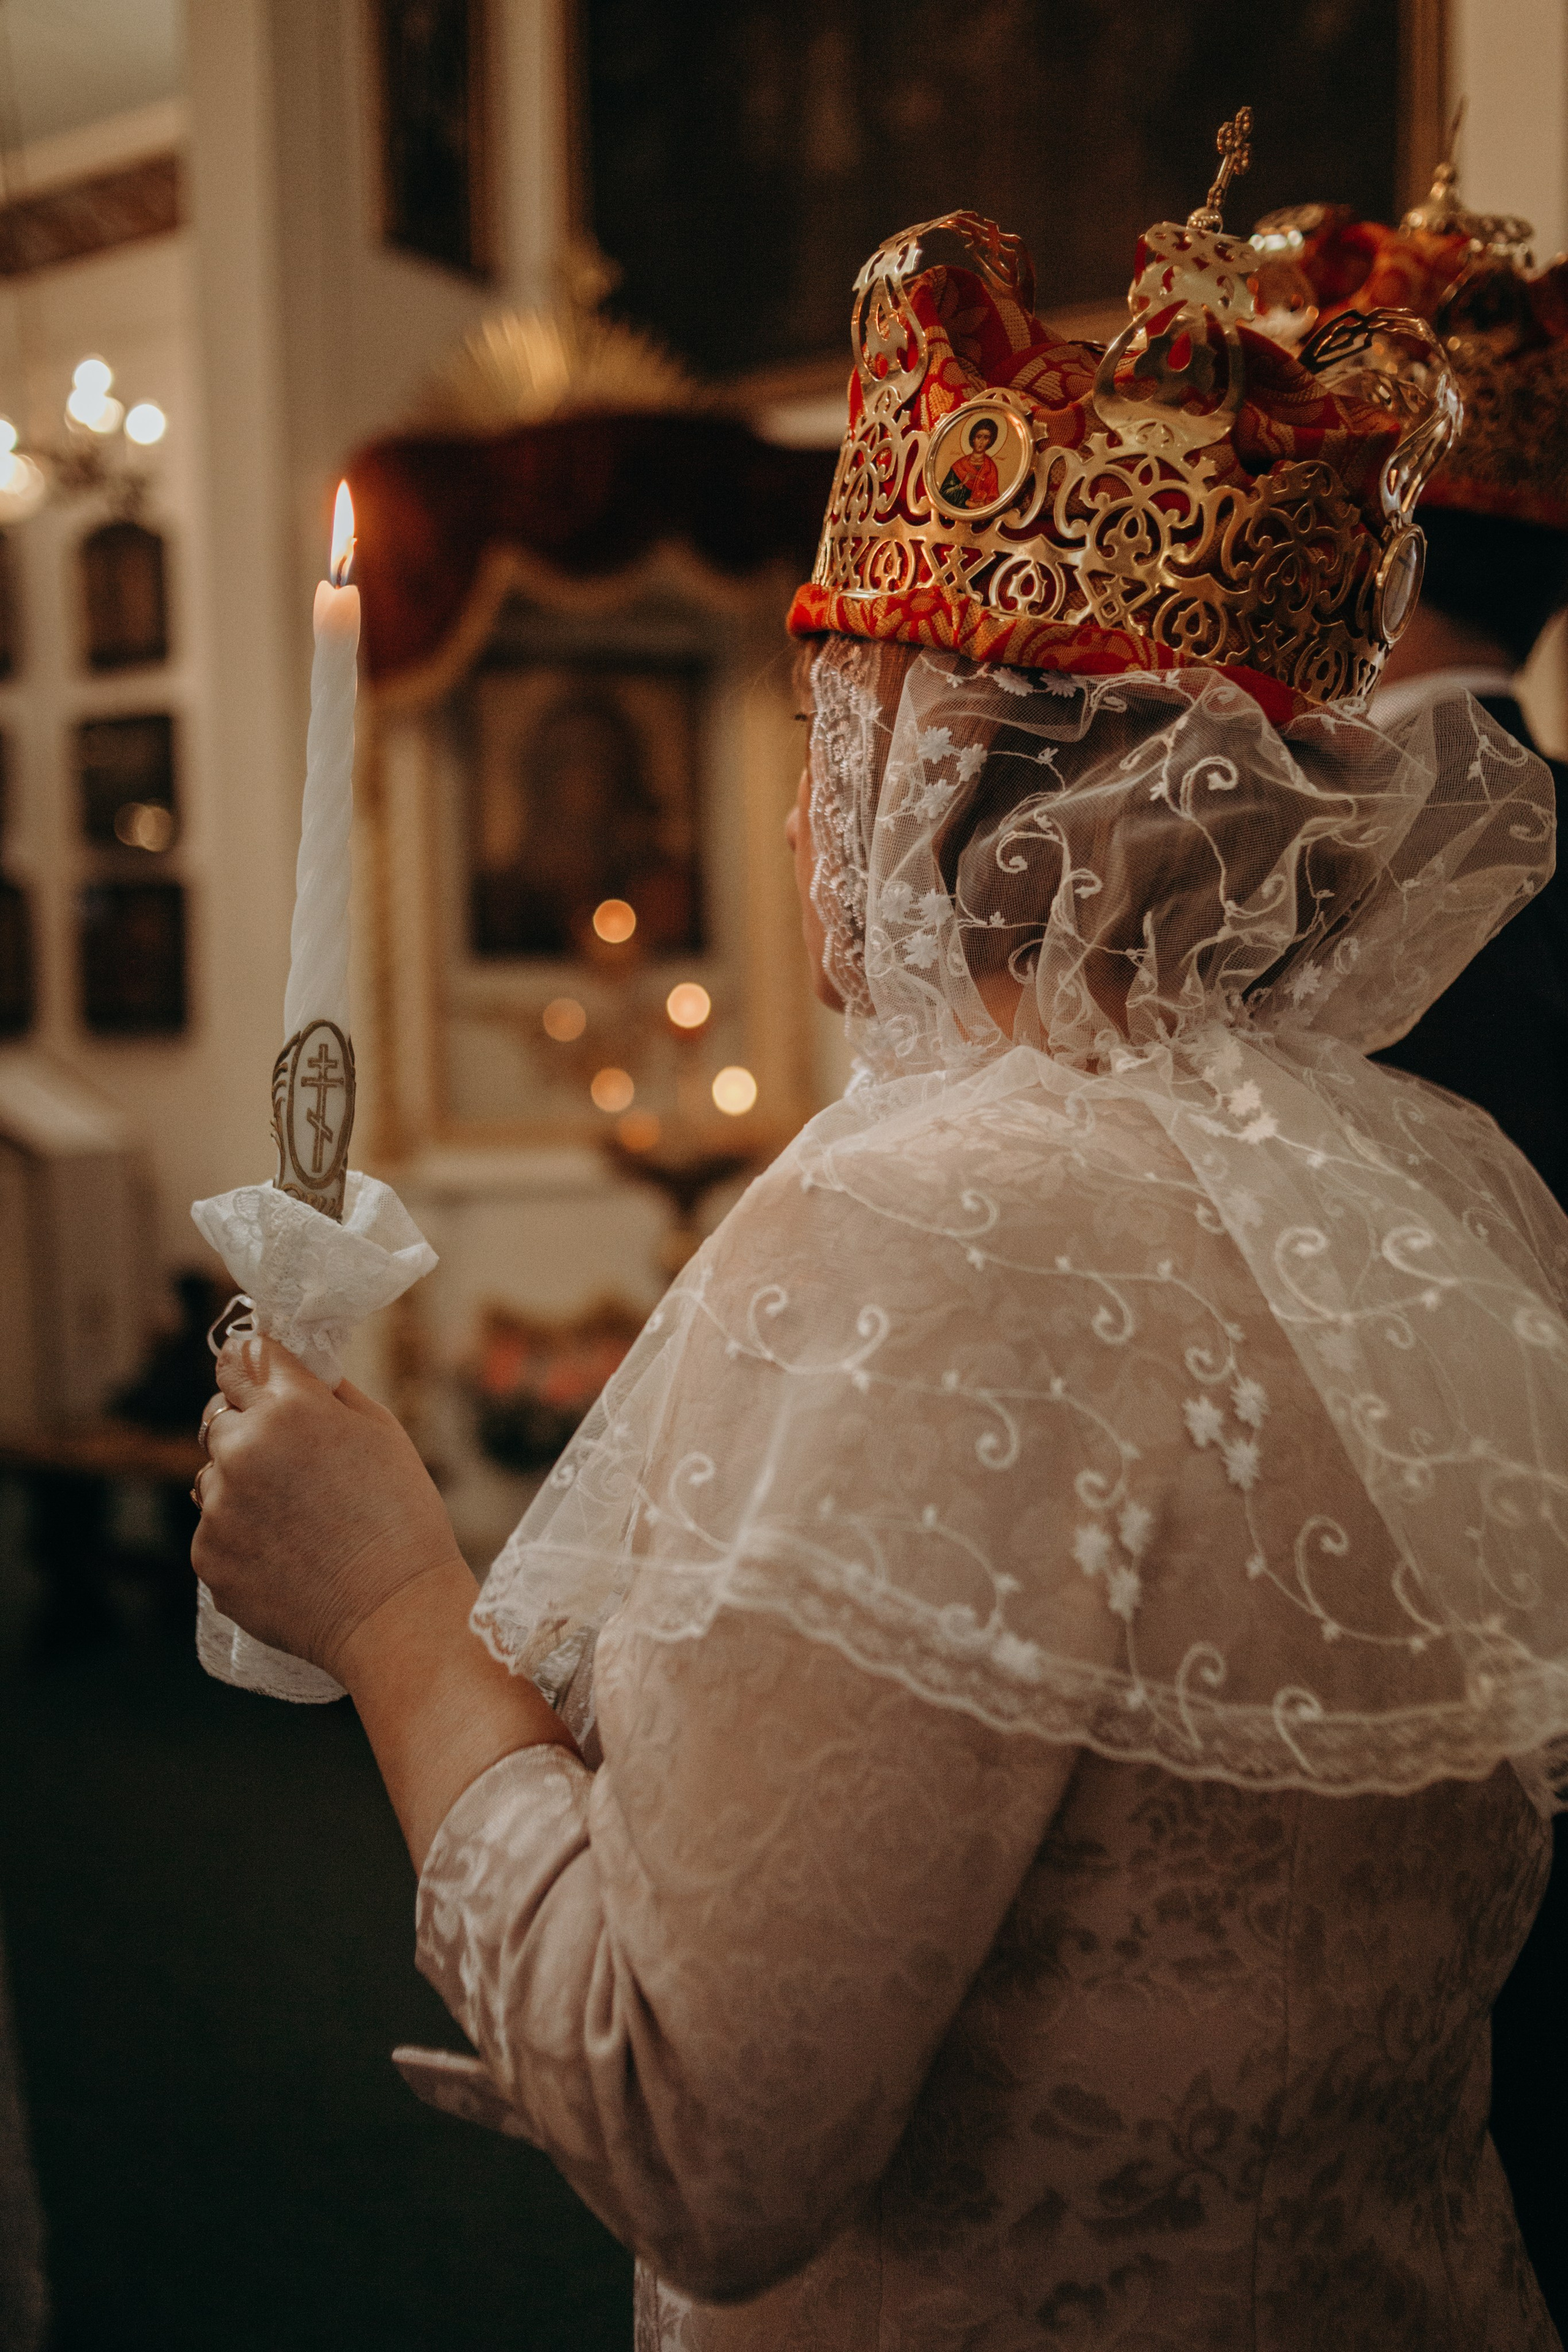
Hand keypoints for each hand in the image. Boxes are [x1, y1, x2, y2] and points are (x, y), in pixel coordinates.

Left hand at [193, 1333, 466, 1679]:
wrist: (392, 1613)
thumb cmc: (401, 1518)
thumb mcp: (381, 1433)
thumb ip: (329, 1393)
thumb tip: (298, 1372)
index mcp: (290, 1408)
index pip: (243, 1355)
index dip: (255, 1364)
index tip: (261, 1375)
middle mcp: (242, 1448)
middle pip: (220, 1413)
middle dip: (249, 1427)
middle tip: (294, 1463)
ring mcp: (218, 1506)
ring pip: (212, 1475)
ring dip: (241, 1484)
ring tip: (297, 1519)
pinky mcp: (208, 1555)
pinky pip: (214, 1529)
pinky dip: (241, 1536)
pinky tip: (287, 1556)